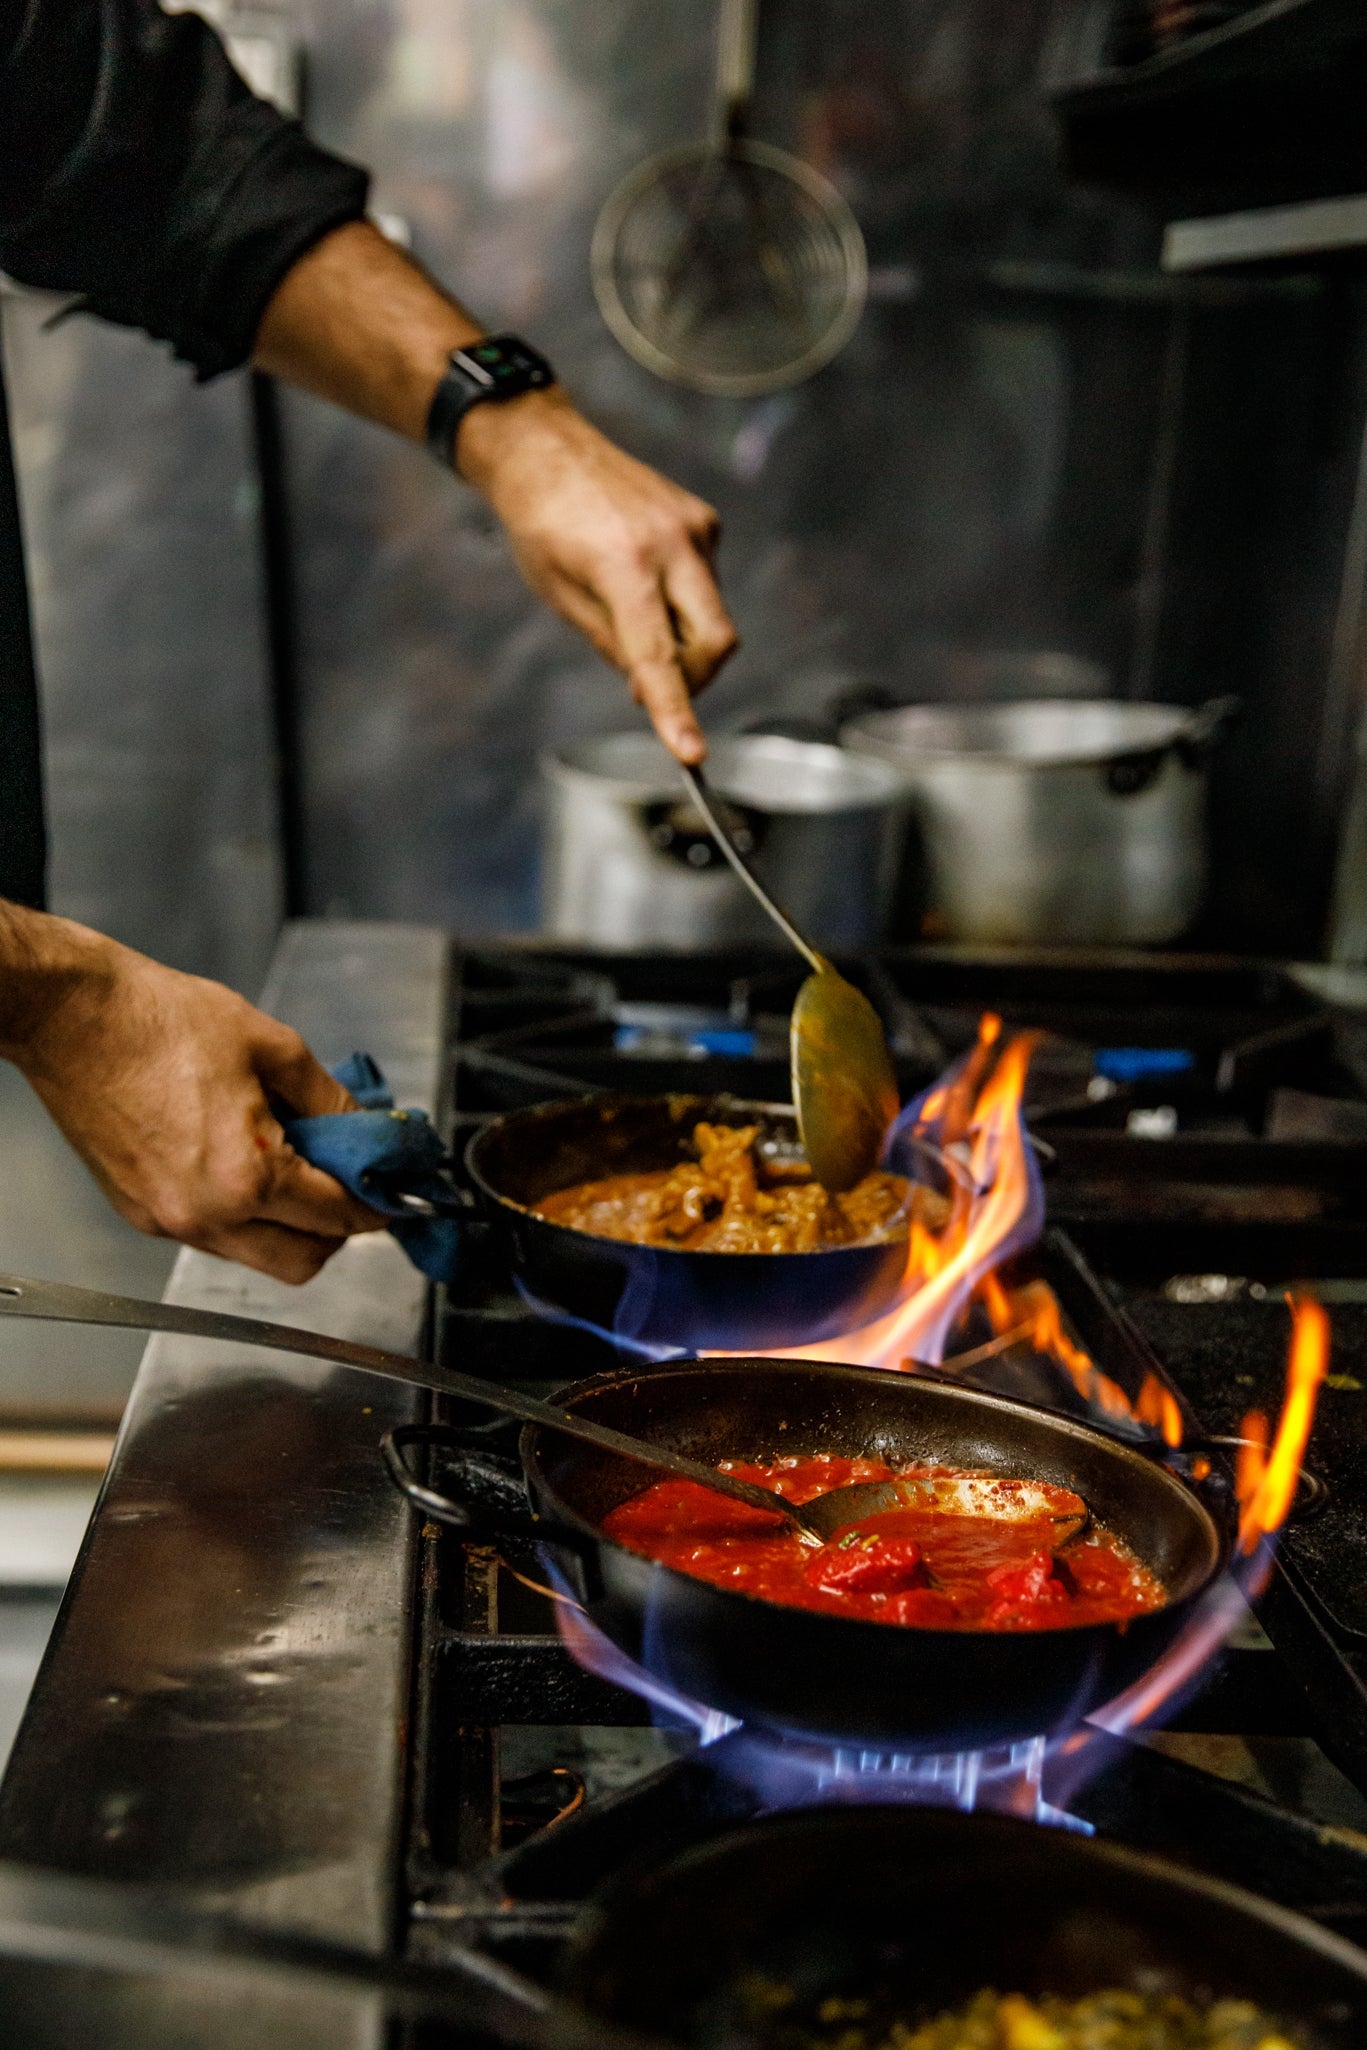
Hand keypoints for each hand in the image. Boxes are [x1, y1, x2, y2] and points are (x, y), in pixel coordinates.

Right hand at [0, 913, 385, 1283]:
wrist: (74, 1017)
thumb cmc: (160, 1021)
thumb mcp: (274, 1046)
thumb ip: (331, 1100)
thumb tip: (367, 1130)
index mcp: (245, 1177)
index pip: (337, 1217)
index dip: (376, 1205)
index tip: (394, 1194)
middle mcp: (204, 1215)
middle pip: (302, 1261)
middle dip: (336, 1229)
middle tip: (349, 1184)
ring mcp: (167, 1221)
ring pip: (257, 1255)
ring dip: (289, 1225)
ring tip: (295, 1163)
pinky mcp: (140, 1213)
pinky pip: (213, 1236)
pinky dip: (243, 1214)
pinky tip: (245, 1162)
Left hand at [253, 225, 738, 759]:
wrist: (545, 447)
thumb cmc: (539, 525)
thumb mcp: (559, 597)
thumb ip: (611, 644)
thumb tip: (652, 686)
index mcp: (623, 566)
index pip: (658, 656)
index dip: (675, 710)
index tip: (692, 755)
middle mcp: (671, 544)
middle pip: (717, 640)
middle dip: (696, 678)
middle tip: (653, 687)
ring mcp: (695, 527)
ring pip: (712, 616)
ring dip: (680, 635)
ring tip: (627, 607)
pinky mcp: (704, 519)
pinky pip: (706, 584)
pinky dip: (680, 601)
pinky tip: (640, 572)